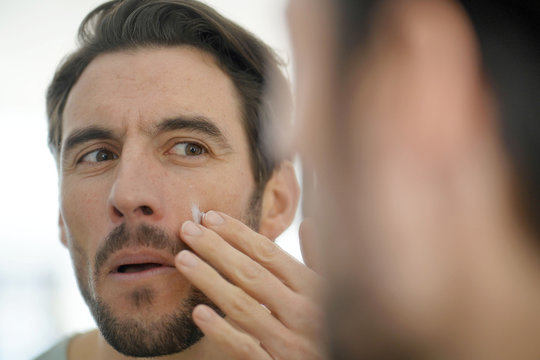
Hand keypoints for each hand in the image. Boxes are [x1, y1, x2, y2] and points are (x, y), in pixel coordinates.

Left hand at [175, 210, 323, 358]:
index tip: (211, 218)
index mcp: (315, 289)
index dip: (238, 233)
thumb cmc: (334, 327)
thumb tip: (309, 224)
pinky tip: (198, 312)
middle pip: (251, 274)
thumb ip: (319, 260)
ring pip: (242, 306)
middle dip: (216, 248)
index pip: (270, 254)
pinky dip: (220, 330)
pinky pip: (245, 348)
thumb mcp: (337, 292)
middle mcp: (303, 312)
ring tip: (183, 260)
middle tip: (187, 229)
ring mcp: (289, 342)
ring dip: (209, 280)